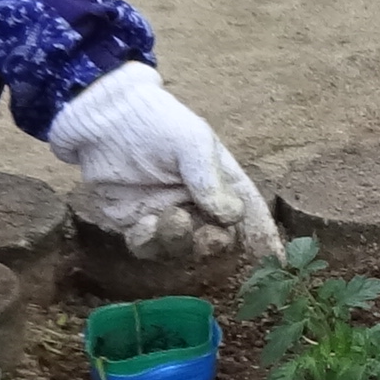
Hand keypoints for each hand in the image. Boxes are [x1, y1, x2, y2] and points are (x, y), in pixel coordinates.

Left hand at [49, 61, 281, 265]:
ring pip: (182, 248)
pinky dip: (149, 242)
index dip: (262, 237)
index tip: (275, 260)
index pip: (248, 212)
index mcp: (220, 182)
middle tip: (211, 236)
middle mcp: (196, 204)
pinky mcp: (135, 224)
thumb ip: (210, 180)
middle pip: (217, 238)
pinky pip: (147, 247)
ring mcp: (166, 216)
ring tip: (174, 218)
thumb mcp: (193, 143)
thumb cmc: (157, 123)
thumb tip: (231, 217)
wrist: (105, 119)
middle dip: (216, 243)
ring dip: (181, 241)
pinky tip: (144, 223)